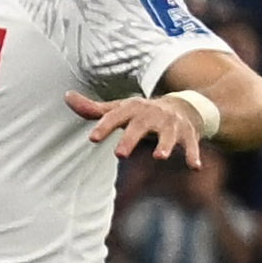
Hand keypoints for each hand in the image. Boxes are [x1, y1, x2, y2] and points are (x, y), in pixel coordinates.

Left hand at [68, 88, 208, 162]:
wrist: (182, 106)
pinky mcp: (188, 135)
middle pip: (140, 127)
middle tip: (119, 155)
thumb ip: (93, 109)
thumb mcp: (119, 109)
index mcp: (132, 109)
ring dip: (165, 145)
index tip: (92, 138)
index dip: (104, 126)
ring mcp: (171, 125)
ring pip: (168, 136)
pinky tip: (195, 166)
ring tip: (159, 157)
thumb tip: (66, 96)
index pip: (115, 116)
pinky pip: (192, 146)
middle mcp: (152, 115)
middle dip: (130, 139)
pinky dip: (194, 155)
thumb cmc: (141, 113)